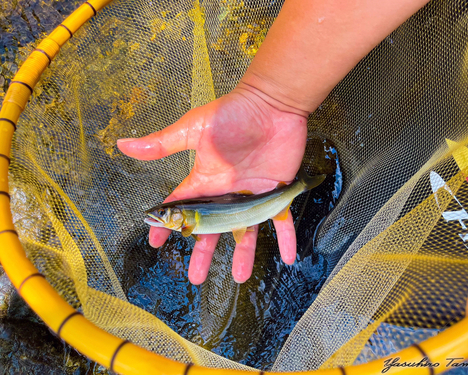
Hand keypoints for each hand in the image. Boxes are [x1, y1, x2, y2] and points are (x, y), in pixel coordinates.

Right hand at [117, 84, 307, 283]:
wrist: (271, 105)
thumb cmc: (232, 114)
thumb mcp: (193, 130)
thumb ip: (163, 143)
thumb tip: (123, 144)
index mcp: (205, 181)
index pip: (182, 209)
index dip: (168, 225)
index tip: (156, 242)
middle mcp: (227, 194)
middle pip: (212, 230)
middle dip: (203, 253)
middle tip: (194, 279)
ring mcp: (252, 197)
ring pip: (246, 232)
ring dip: (243, 255)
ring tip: (239, 278)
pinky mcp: (277, 193)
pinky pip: (282, 221)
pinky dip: (287, 239)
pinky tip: (288, 258)